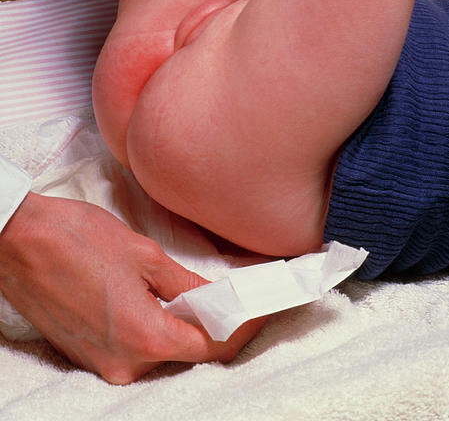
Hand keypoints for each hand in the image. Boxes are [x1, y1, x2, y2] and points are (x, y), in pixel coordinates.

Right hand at [0, 193, 262, 383]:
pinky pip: (140, 348)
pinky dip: (165, 327)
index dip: (246, 325)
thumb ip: (187, 285)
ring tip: (223, 295)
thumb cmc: (78, 240)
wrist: (17, 241)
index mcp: (142, 337)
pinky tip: (180, 302)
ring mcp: (103, 363)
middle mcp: (123, 363)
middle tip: (252, 297)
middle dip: (226, 327)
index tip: (269, 303)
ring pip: (166, 352)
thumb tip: (222, 296)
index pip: (213, 346)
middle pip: (191, 354)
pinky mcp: (89, 353)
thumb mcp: (146, 256)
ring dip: (196, 326)